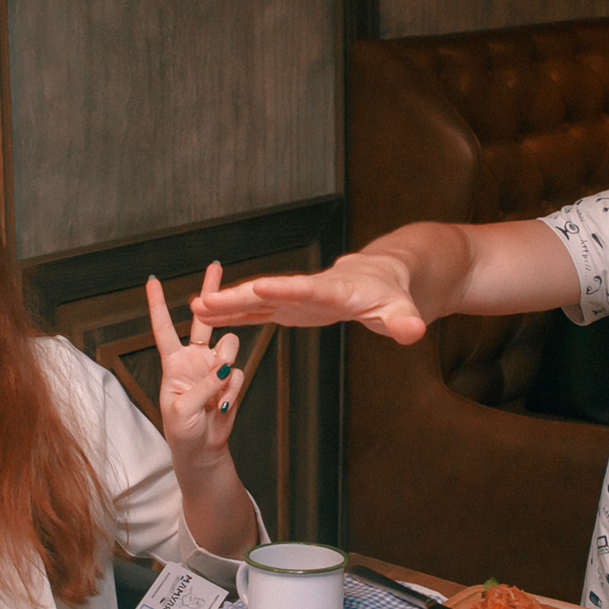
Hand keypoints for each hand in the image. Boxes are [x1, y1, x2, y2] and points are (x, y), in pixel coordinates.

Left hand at [147, 264, 242, 459]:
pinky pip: (238, 374)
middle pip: (204, 318)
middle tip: (216, 266)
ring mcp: (214, 367)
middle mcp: (195, 359)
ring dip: (225, 365)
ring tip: (215, 393)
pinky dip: (231, 391)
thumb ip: (203, 384)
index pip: (164, 328)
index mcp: (173, 363)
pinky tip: (221, 406)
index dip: (158, 305)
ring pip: (229, 346)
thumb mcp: (182, 408)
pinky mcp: (231, 380)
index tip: (153, 281)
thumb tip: (225, 366)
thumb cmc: (181, 431)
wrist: (202, 450)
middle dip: (210, 292)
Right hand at [193, 248, 428, 343]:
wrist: (381, 278)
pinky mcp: (289, 308)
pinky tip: (210, 315)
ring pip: (255, 301)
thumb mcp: (402, 310)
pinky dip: (234, 313)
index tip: (258, 289)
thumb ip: (405, 321)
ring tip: (194, 309)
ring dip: (226, 305)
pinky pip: (257, 311)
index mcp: (334, 291)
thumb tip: (414, 331)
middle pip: (268, 294)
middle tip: (204, 303)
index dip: (284, 290)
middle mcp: (307, 291)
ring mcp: (294, 299)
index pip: (307, 289)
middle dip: (237, 298)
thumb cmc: (392, 294)